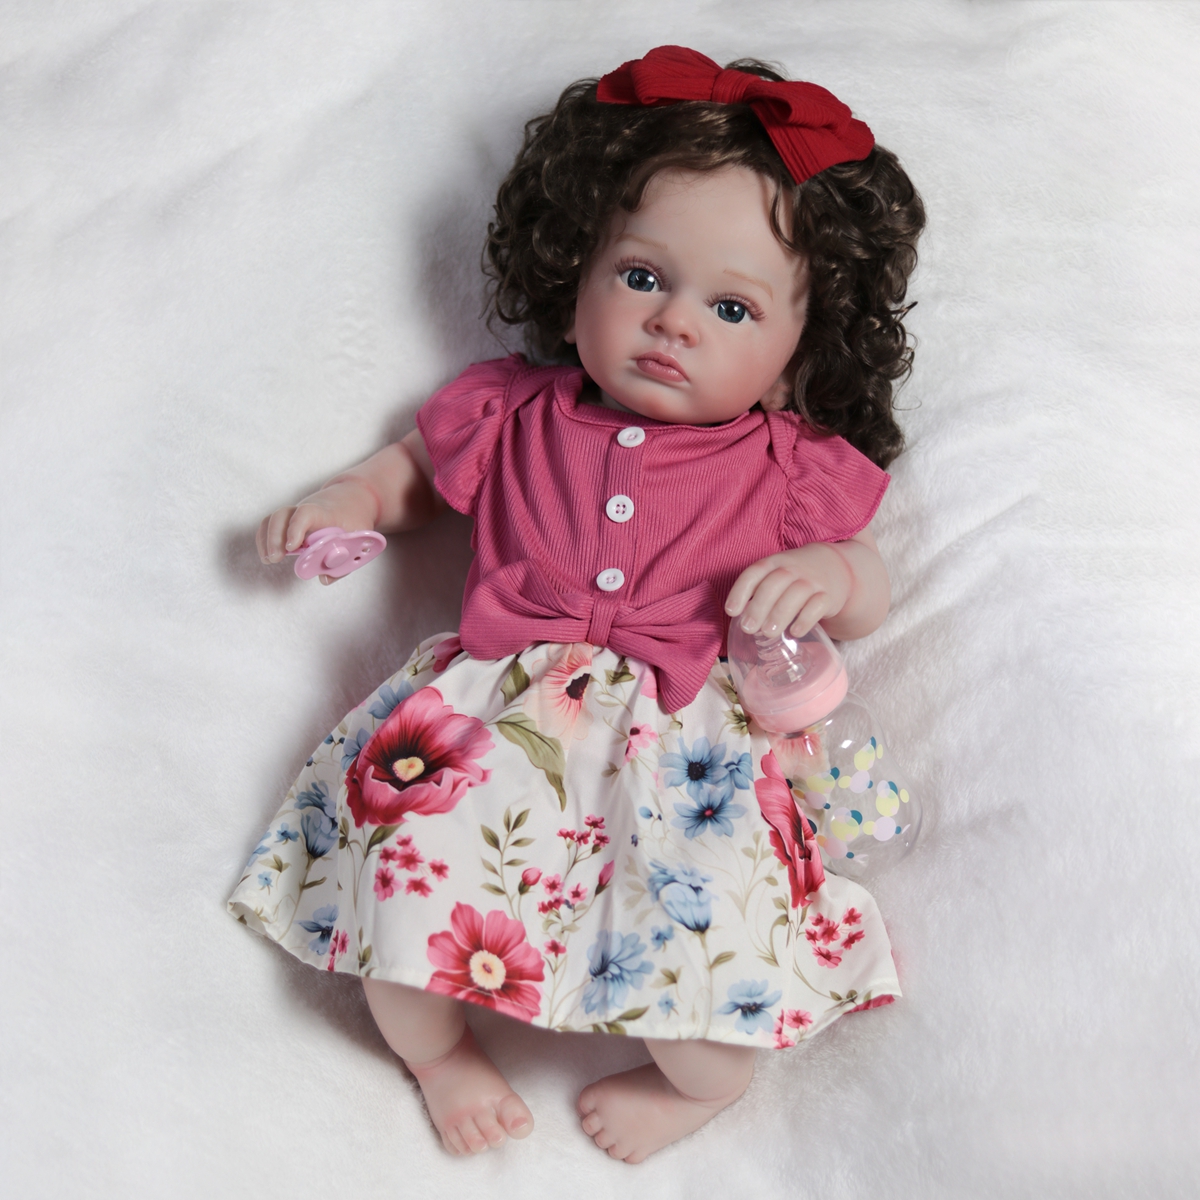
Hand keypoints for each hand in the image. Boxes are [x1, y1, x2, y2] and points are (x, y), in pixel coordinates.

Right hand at [256, 481, 379, 584]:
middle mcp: (306, 509)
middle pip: (282, 514)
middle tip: (275, 558)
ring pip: (273, 518)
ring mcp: (296, 513)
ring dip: (266, 539)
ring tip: (268, 560)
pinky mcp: (290, 520)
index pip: (306, 513)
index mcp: (325, 512)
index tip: (292, 547)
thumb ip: (344, 562)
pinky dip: (265, 539)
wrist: (351, 498)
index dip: (296, 528)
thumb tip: (322, 579)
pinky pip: (271, 524)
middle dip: (275, 537)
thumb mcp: (360, 540)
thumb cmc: (355, 519)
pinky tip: (267, 556)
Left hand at [725, 544, 853, 638]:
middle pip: (775, 583)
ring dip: (780, 614)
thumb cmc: (795, 575)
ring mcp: (813, 581)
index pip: (755, 572)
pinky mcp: (829, 595)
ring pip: (797, 594)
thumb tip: (739, 619)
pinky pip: (818, 606)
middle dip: (759, 607)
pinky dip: (806, 619)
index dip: (741, 591)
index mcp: (775, 562)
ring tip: (768, 633)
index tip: (731, 611)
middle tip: (748, 628)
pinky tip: (794, 632)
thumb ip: (759, 591)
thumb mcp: (776, 573)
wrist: (835, 566)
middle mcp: (793, 568)